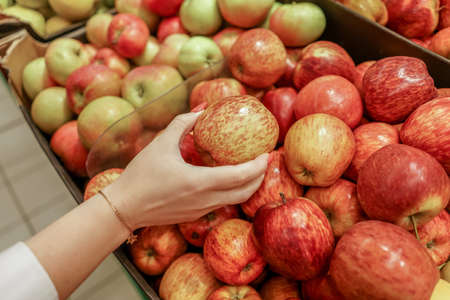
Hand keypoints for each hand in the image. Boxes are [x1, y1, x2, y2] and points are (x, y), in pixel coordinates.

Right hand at [103, 111, 268, 229]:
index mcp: (199, 183)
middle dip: (260, 176)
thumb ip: (183, 123)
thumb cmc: (141, 175)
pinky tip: (230, 178)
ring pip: (236, 200)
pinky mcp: (196, 214)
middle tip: (264, 159)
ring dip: (249, 185)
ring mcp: (202, 210)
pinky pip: (223, 202)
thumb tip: (201, 108)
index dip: (258, 166)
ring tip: (252, 168)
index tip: (266, 153)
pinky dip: (234, 190)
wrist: (125, 208)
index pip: (240, 177)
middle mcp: (205, 200)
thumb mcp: (161, 144)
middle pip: (245, 192)